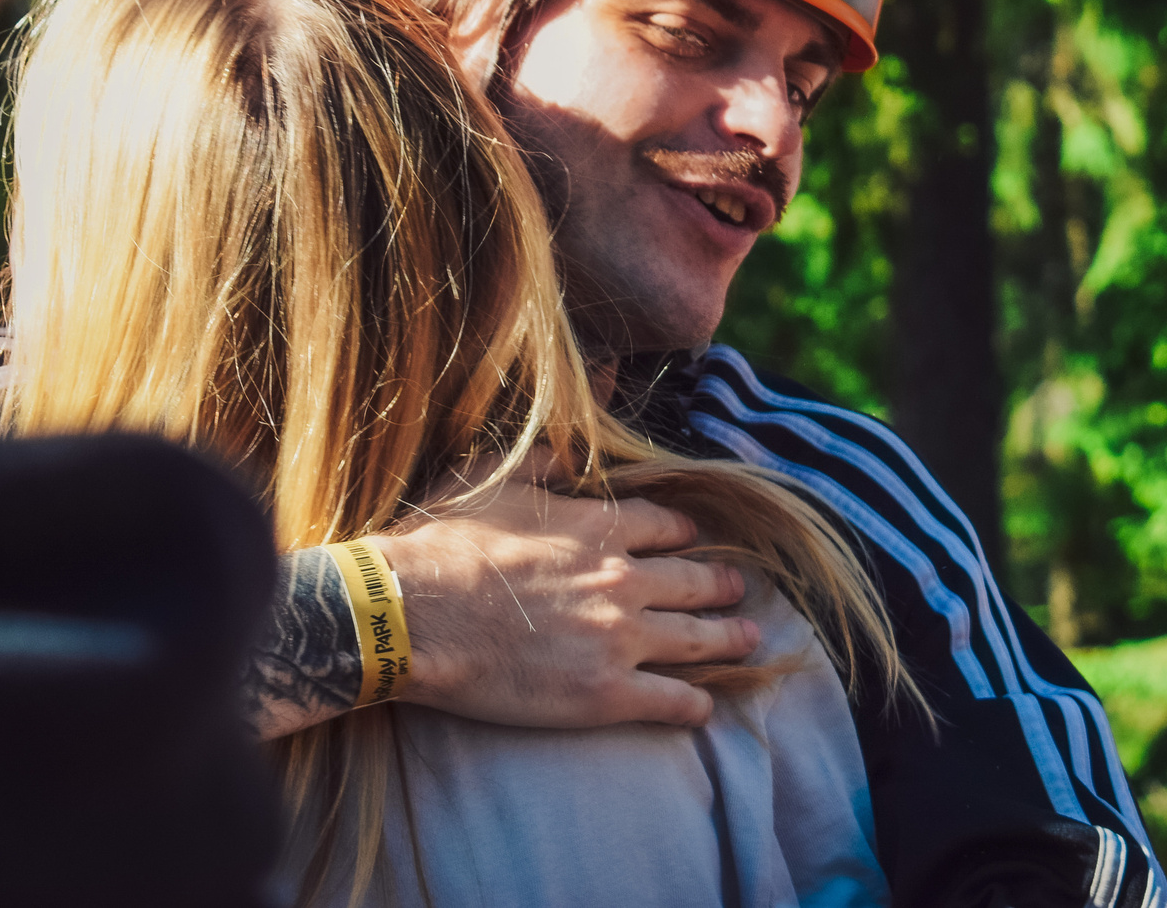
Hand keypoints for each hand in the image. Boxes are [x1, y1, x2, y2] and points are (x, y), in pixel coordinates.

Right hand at [371, 477, 757, 728]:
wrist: (417, 613)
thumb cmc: (444, 545)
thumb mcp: (490, 478)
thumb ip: (539, 463)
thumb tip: (566, 456)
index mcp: (598, 527)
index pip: (663, 527)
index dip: (683, 534)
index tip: (695, 540)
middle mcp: (622, 579)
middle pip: (693, 581)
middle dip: (721, 585)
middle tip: (740, 589)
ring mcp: (620, 638)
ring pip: (697, 639)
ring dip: (728, 639)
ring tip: (750, 639)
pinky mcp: (607, 693)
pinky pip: (671, 700)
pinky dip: (694, 705)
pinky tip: (705, 709)